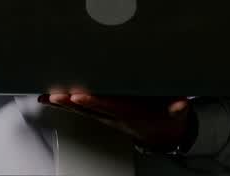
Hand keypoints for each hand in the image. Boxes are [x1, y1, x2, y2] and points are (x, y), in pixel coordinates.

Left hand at [38, 90, 192, 151]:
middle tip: (56, 94)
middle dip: (73, 101)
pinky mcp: (103, 115)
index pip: (110, 106)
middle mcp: (115, 116)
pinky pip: (81, 110)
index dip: (95, 101)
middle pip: (91, 108)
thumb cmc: (166, 118)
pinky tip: (52, 99)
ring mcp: (107, 117)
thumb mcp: (177, 114)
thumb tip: (180, 104)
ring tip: (48, 96)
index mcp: (131, 113)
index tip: (81, 95)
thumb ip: (178, 108)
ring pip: (83, 109)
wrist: (161, 135)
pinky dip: (66, 104)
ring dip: (65, 103)